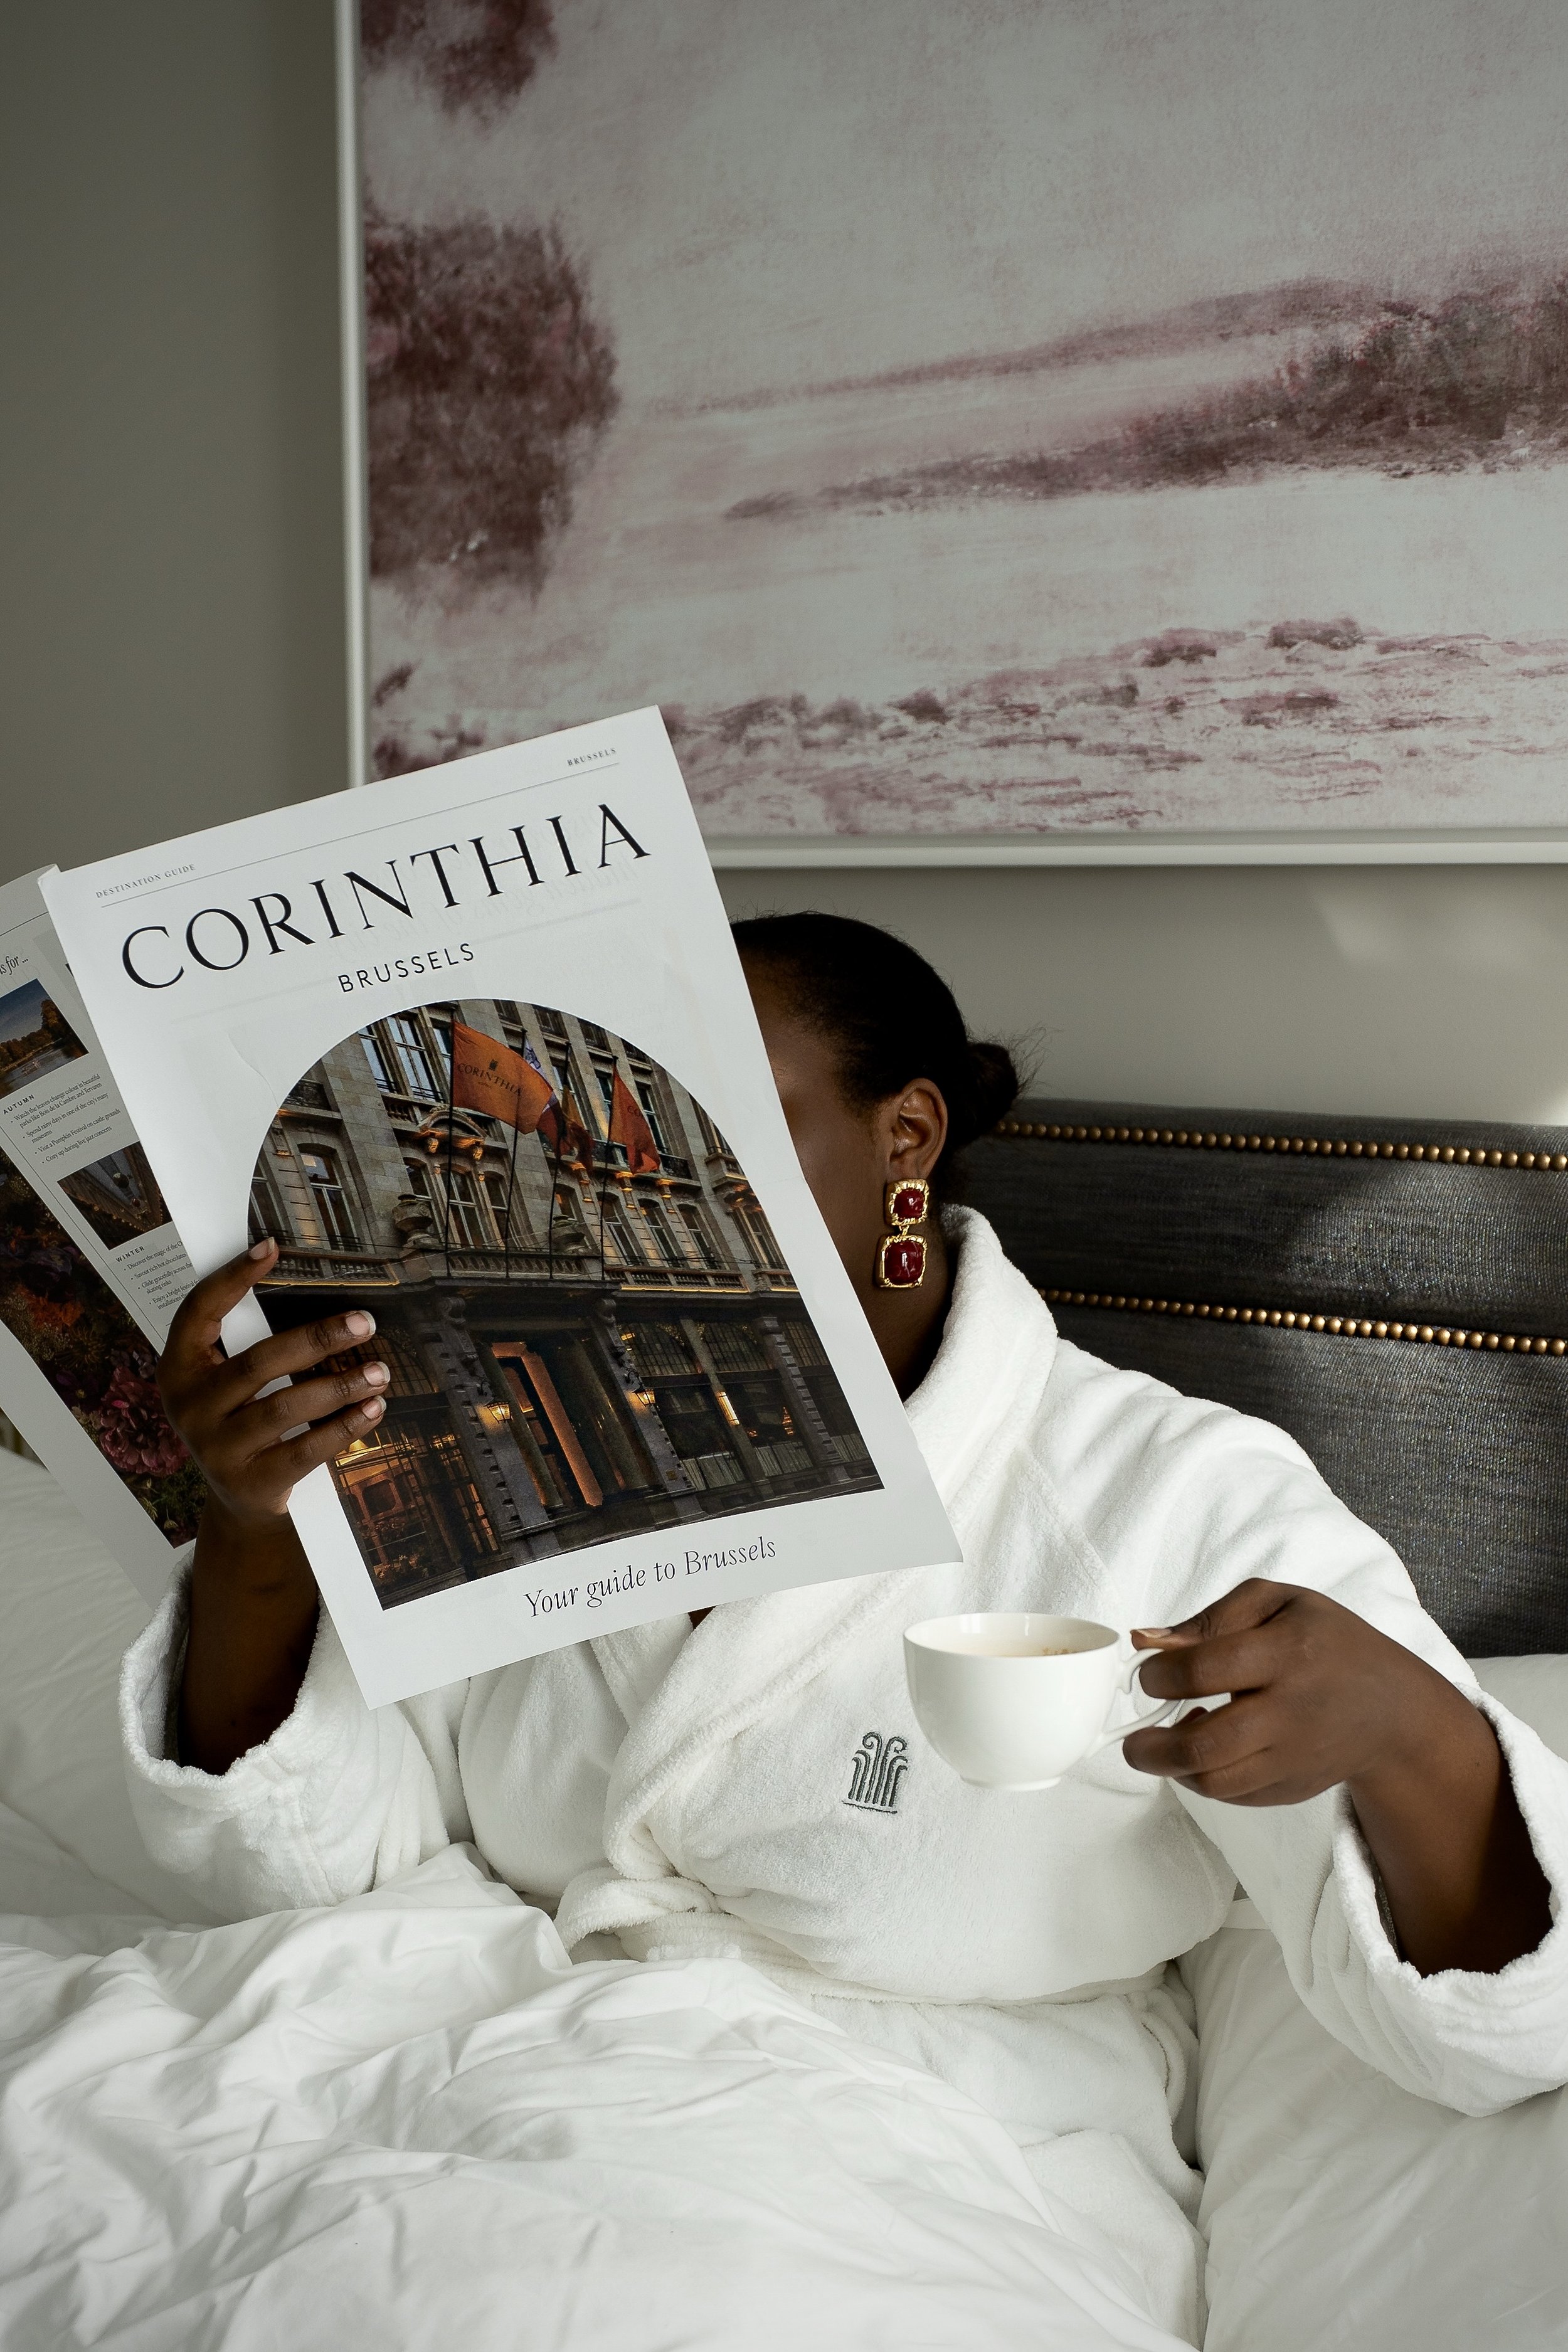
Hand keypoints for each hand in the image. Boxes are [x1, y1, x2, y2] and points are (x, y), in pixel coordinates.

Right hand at [158, 1237, 391, 1529]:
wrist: (237, 1502)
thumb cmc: (239, 1421)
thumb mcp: (224, 1382)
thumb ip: (246, 1339)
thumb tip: (293, 1278)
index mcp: (178, 1369)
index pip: (198, 1312)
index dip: (232, 1278)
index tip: (272, 1247)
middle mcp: (190, 1408)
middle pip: (259, 1363)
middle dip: (318, 1339)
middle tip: (365, 1323)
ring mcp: (217, 1449)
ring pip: (285, 1407)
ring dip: (341, 1386)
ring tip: (379, 1371)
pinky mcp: (251, 1482)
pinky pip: (305, 1450)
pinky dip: (345, 1427)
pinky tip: (374, 1408)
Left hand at [1124, 1579, 1550, 1973]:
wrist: (1391, 1708)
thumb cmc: (1326, 1642)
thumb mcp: (1278, 1603)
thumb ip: (1209, 1617)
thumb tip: (1145, 1641)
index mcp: (1287, 1652)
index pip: (1204, 1670)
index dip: (1160, 1674)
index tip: (1148, 1674)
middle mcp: (1293, 1711)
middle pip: (1207, 1744)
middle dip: (1151, 1746)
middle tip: (1133, 1738)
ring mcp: (1295, 1757)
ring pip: (1217, 1782)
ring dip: (1174, 1769)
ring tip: (1166, 1744)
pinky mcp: (1294, 1789)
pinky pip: (1235, 1797)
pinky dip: (1204, 1781)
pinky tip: (1204, 1753)